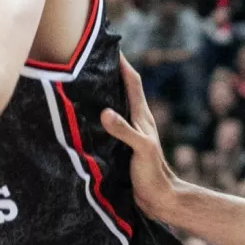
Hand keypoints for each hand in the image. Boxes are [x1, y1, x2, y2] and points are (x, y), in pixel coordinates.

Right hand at [101, 56, 180, 221]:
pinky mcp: (121, 145)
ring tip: (84, 79)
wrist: (160, 199)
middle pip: (123, 88)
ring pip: (115, 104)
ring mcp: (129, 132)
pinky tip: (85, 115)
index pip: (132, 81)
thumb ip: (124, 131)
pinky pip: (108, 122)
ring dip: (103, 91)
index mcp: (141, 116)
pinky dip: (98, 113)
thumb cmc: (153, 174)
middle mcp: (136, 120)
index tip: (109, 45)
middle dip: (110, 71)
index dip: (122, 63)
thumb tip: (104, 112)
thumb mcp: (140, 150)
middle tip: (91, 57)